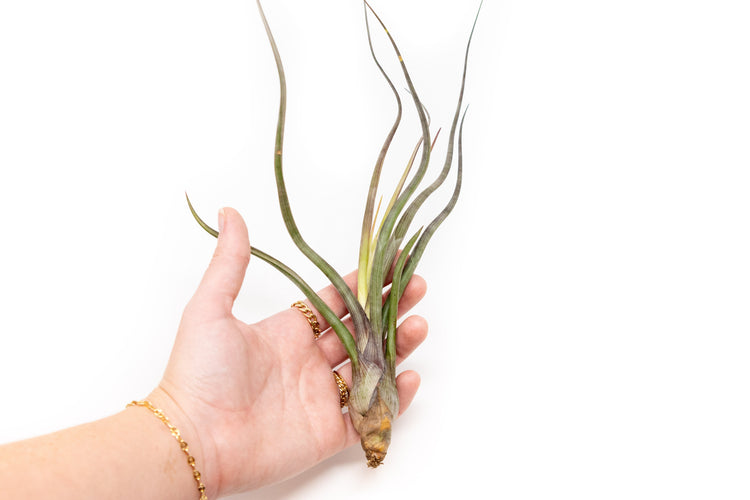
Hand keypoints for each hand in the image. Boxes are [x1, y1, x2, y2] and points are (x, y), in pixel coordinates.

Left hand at [151, 208, 426, 495]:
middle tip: (417, 288)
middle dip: (391, 308)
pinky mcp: (327, 432)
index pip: (337, 301)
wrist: (193, 439)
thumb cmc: (198, 373)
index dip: (365, 283)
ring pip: (371, 368)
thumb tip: (229, 213)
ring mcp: (320, 397)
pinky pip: (368, 416)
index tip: (392, 262)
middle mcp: (309, 361)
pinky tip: (409, 377)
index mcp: (288, 331)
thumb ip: (230, 263)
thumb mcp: (210, 308)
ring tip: (418, 326)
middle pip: (361, 330)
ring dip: (397, 347)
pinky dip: (393, 400)